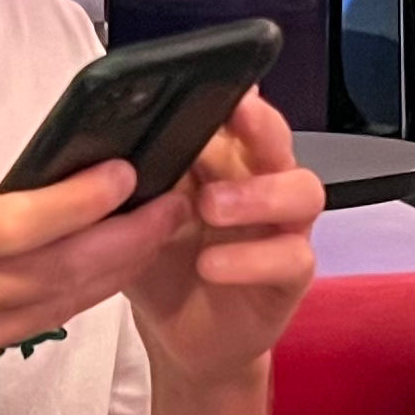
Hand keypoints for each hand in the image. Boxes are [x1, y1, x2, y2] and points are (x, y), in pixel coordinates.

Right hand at [0, 149, 190, 414]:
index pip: (26, 220)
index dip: (87, 199)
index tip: (124, 176)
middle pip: (59, 270)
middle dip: (126, 239)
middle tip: (168, 209)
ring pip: (52, 308)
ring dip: (107, 273)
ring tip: (145, 240)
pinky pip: (15, 332)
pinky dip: (57, 302)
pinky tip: (76, 276)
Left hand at [124, 91, 324, 385]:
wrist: (178, 333)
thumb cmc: (160, 260)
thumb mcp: (136, 216)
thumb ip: (136, 179)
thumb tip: (113, 136)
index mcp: (222, 159)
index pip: (235, 114)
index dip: (231, 96)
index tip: (215, 81)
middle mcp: (259, 182)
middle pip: (276, 139)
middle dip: (257, 124)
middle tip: (232, 117)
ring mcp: (281, 228)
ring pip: (302, 191)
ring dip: (257, 193)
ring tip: (211, 205)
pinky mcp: (290, 275)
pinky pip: (291, 257)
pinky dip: (250, 258)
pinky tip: (211, 264)